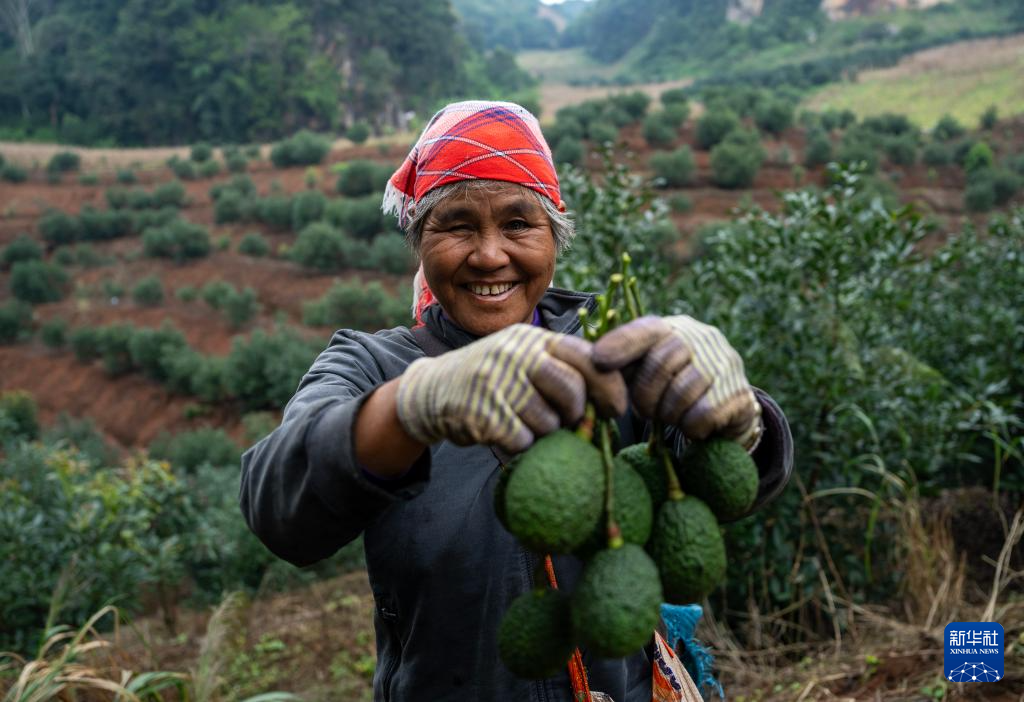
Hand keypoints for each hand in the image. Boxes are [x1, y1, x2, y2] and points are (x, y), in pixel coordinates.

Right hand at [396, 324, 626, 453]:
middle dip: (575, 412)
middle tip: (565, 420)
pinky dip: (520, 445)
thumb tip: (611, 399)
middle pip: (571, 390)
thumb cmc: (493, 378)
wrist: (432, 390)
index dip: (608, 385)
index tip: (615, 408)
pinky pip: (523, 442)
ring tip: (522, 421)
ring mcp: (498, 384)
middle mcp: (516, 355)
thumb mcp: (523, 358)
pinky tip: (504, 432)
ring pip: (549, 422)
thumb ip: (561, 369)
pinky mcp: (484, 415)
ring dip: (543, 431)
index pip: (586, 356)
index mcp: (532, 339)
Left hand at [592, 315, 761, 448]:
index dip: (620, 344)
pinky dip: (691, 427)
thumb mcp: (647, 372)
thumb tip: (592, 364)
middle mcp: (702, 338)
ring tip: (669, 416)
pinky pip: (703, 414)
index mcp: (673, 328)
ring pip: (682, 392)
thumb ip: (623, 366)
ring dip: (668, 414)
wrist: (726, 411)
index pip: (645, 330)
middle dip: (645, 394)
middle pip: (661, 362)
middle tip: (643, 412)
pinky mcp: (740, 392)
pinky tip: (693, 425)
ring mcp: (725, 363)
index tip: (598, 360)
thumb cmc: (673, 389)